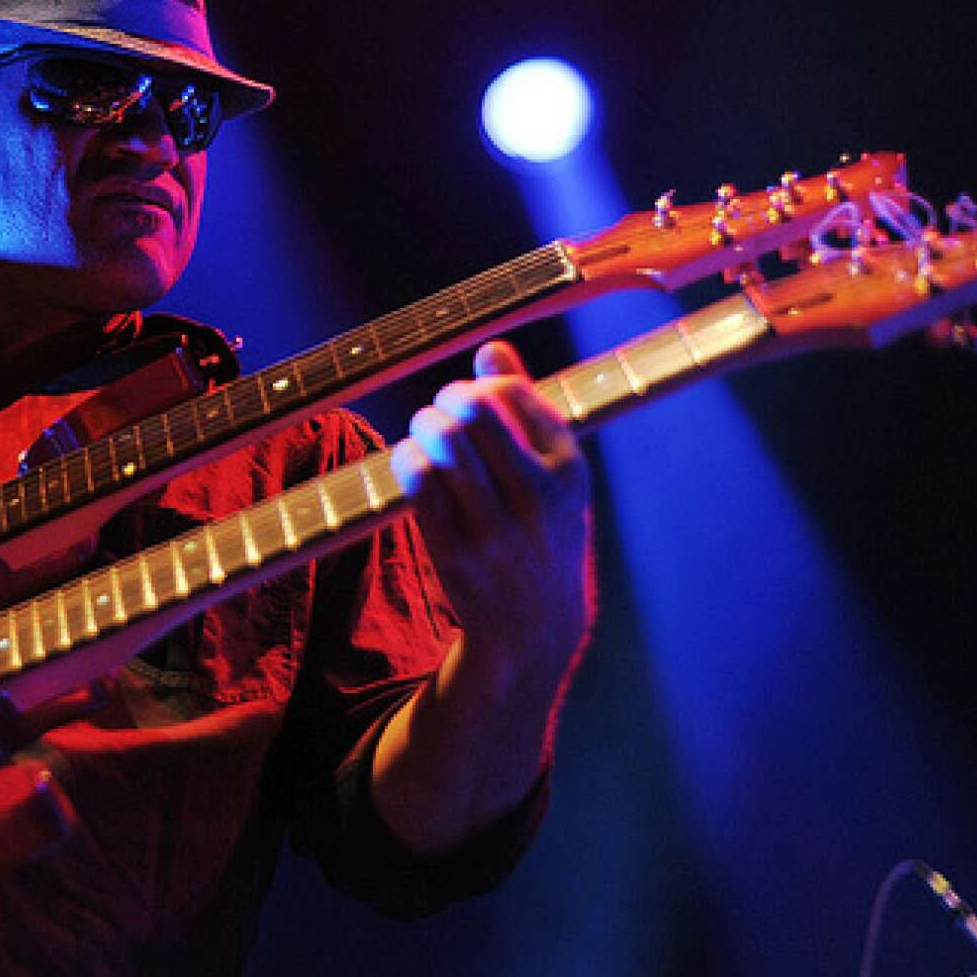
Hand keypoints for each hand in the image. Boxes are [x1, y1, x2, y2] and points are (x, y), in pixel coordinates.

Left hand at [390, 341, 592, 685]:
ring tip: (427, 430)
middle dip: (448, 401)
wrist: (534, 629)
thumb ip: (526, 410)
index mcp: (568, 474)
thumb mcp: (554, 477)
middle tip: (443, 410)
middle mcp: (536, 500)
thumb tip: (490, 348)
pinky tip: (412, 460)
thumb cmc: (542, 535)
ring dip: (425, 426)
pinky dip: (407, 460)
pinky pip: (418, 485)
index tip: (473, 397)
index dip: (483, 386)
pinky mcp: (454, 554)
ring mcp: (494, 530)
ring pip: (442, 446)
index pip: (514, 397)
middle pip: (473, 416)